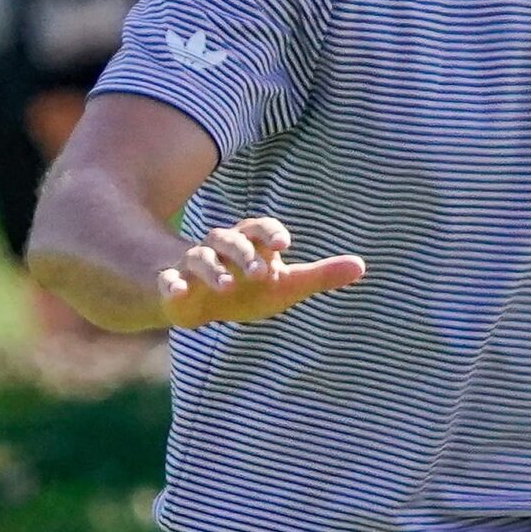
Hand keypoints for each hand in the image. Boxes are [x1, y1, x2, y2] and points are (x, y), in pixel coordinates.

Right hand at [156, 216, 365, 328]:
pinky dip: (172, 284)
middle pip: (229, 239)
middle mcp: (220, 249)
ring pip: (200, 257)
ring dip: (213, 268)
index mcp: (249, 244)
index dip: (270, 233)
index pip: (258, 228)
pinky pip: (168, 280)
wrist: (198, 303)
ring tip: (227, 285)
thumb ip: (320, 275)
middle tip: (261, 272)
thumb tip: (361, 266)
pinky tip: (178, 292)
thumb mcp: (286, 285)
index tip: (284, 245)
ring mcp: (193, 266)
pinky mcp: (173, 286)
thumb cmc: (248, 288)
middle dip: (244, 253)